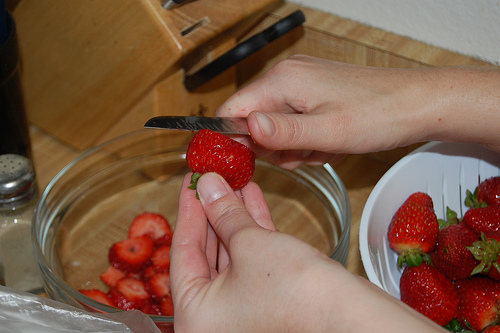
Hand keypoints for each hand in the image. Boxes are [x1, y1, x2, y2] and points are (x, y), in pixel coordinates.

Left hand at [169, 172, 330, 330]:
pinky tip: (253, 199)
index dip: (188, 210)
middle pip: (207, 253)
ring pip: (232, 254)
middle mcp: (216, 318)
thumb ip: (223, 212)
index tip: (190, 181)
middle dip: (213, 210)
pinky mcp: (268, 300)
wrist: (350, 317)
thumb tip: (207, 184)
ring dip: (235, 216)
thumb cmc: (295, 293)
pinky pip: (252, 260)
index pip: (183, 252)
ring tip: (235, 181)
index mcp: (197, 316)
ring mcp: (243, 310)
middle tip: (212, 179)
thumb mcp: (249, 244)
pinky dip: (253, 231)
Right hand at [216, 55, 499, 168]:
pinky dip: (306, 138)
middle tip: (303, 154)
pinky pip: (294, 122)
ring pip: (275, 125)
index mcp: (282, 80)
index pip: (232, 111)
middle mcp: (286, 76)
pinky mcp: (314, 92)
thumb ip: (283, 132)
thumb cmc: (378, 115)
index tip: (243, 165)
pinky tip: (328, 141)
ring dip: (293, 145)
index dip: (232, 141)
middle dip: (273, 146)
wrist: (417, 103)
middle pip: (252, 120)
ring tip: (322, 147)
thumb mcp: (328, 132)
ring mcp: (301, 83)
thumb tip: (245, 128)